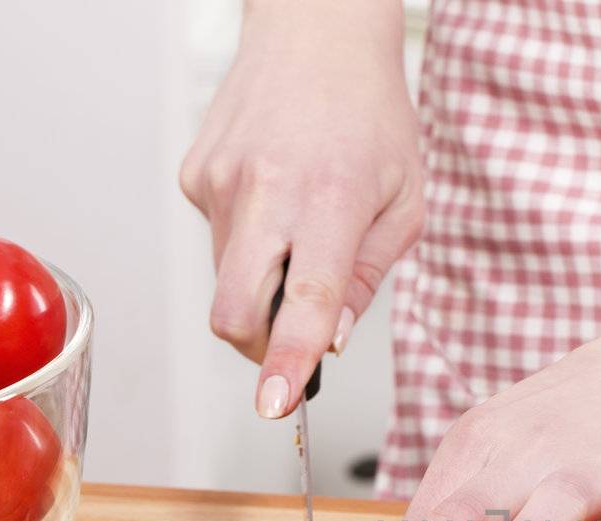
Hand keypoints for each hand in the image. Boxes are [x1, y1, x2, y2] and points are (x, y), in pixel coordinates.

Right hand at [180, 0, 422, 415]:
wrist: (315, 32)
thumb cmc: (370, 114)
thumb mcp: (404, 201)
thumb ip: (369, 276)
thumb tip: (334, 338)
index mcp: (332, 200)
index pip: (306, 298)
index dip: (287, 358)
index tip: (274, 403)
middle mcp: (267, 191)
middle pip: (235, 308)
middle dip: (258, 345)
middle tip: (291, 337)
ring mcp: (221, 183)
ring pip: (227, 280)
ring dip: (262, 282)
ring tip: (298, 229)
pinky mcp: (195, 176)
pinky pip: (218, 240)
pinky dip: (247, 241)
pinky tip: (274, 196)